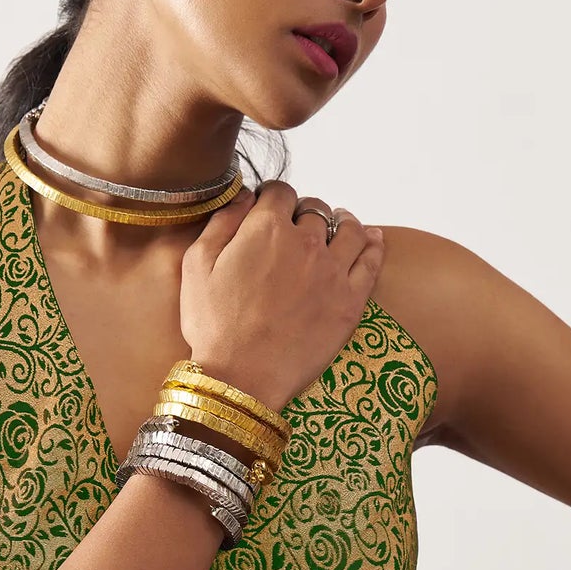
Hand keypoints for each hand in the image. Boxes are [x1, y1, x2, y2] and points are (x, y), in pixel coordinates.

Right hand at [179, 180, 383, 411]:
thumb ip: (222, 221)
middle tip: (297, 226)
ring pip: (349, 229)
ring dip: (343, 220)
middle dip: (304, 211)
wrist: (243, 378)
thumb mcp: (196, 265)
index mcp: (266, 229)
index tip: (269, 207)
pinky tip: (372, 238)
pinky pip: (371, 261)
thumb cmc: (214, 325)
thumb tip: (244, 196)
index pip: (280, 191)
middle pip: (314, 209)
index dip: (272, 196)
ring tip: (340, 222)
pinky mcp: (351, 301)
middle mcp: (306, 243)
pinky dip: (374, 244)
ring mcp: (333, 272)